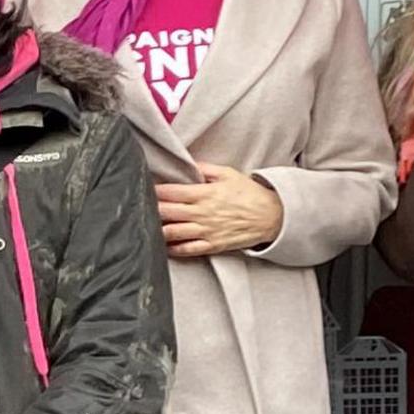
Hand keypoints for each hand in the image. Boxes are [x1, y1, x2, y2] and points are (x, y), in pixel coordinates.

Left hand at [156, 162, 287, 258]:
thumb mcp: (229, 174)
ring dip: (157, 230)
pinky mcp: (212, 245)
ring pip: (172, 232)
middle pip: (166, 212)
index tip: (144, 189)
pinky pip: (187, 249)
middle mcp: (202, 213)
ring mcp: (206, 231)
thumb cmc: (250, 194)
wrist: (272, 216)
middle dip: (150, 209)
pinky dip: (173, 248)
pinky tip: (164, 245)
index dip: (154, 191)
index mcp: (204, 193)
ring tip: (147, 226)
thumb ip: (205, 169)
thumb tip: (187, 164)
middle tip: (140, 207)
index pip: (171, 192)